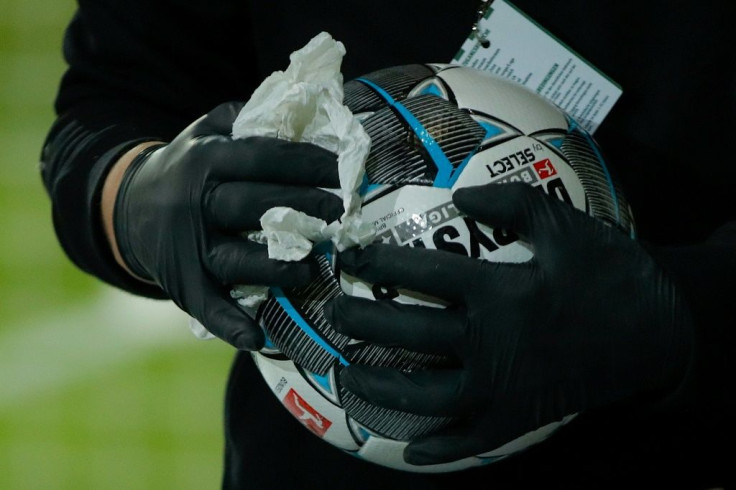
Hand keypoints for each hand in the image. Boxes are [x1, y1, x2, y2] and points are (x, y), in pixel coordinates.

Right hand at [112, 102, 342, 349]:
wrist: (129, 207)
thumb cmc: (188, 168)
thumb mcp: (206, 132)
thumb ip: (246, 121)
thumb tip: (303, 114)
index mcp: (204, 161)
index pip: (261, 158)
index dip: (304, 162)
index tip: (341, 169)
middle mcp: (194, 204)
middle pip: (252, 206)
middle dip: (301, 208)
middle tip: (340, 213)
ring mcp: (188, 249)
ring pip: (235, 260)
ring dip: (276, 267)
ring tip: (312, 267)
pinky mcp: (183, 285)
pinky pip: (208, 308)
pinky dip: (231, 325)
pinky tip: (260, 338)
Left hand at [326, 182, 692, 464]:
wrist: (657, 334)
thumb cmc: (611, 275)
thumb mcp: (567, 227)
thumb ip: (513, 203)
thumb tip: (461, 194)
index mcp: (498, 292)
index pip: (422, 275)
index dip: (379, 263)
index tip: (351, 257)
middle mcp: (490, 341)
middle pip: (410, 334)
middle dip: (364, 321)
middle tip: (335, 311)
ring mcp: (502, 386)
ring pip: (426, 393)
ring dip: (383, 386)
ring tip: (351, 373)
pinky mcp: (518, 416)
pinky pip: (471, 440)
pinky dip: (440, 447)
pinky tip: (413, 449)